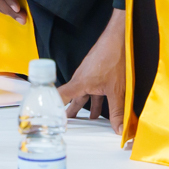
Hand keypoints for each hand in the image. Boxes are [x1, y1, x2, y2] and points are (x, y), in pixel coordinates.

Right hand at [58, 9, 124, 133]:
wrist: (118, 39)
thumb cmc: (113, 60)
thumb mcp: (117, 90)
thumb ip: (118, 111)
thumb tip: (119, 130)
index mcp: (80, 83)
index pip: (60, 97)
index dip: (54, 108)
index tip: (50, 119)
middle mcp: (80, 80)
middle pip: (71, 98)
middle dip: (69, 112)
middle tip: (64, 124)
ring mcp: (87, 76)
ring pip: (83, 95)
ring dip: (84, 107)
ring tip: (84, 120)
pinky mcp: (95, 73)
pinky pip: (91, 90)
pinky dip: (94, 100)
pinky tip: (100, 106)